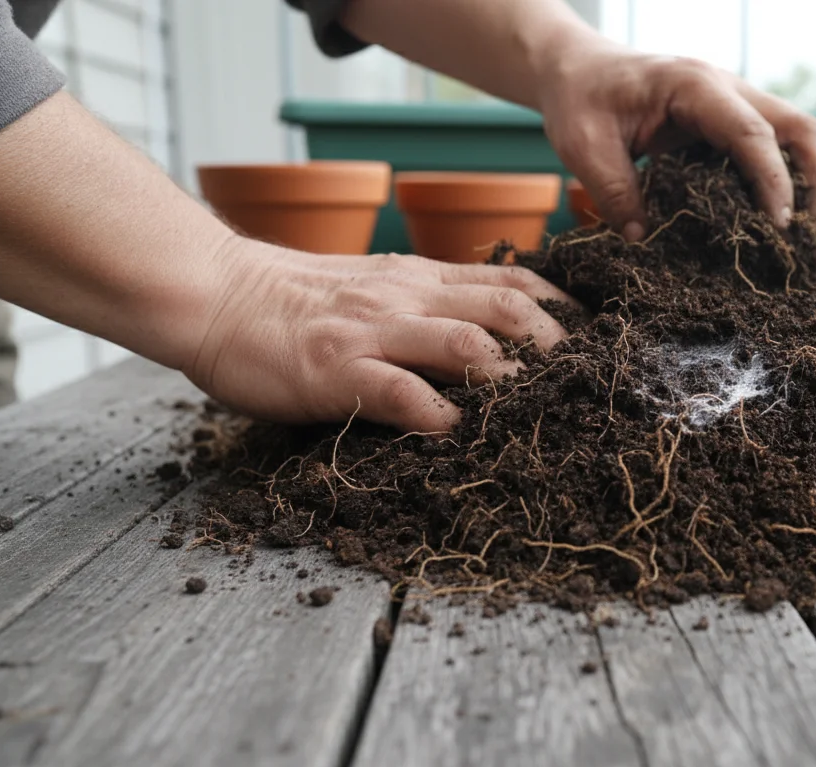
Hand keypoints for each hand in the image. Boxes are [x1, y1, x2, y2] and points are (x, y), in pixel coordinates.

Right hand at [187, 238, 573, 432]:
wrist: (215, 294)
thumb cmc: (294, 300)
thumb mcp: (373, 284)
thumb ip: (425, 300)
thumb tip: (482, 333)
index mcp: (420, 278)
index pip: (512, 280)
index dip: (564, 310)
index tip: (599, 340)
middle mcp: (409, 298)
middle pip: (508, 308)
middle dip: (557, 348)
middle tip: (587, 385)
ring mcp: (375, 332)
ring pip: (468, 344)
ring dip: (512, 382)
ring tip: (542, 415)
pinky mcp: (339, 371)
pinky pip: (403, 393)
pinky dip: (442, 417)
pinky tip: (462, 438)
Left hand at [537, 46, 815, 238]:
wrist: (577, 69)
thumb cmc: (580, 99)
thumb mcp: (583, 146)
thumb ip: (614, 192)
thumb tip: (645, 240)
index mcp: (694, 87)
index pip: (752, 133)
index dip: (773, 182)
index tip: (778, 226)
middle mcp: (726, 89)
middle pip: (799, 127)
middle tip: (810, 232)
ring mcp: (733, 104)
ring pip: (795, 135)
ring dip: (808, 180)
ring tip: (799, 233)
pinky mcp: (728, 123)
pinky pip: (772, 149)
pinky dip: (782, 182)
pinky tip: (768, 220)